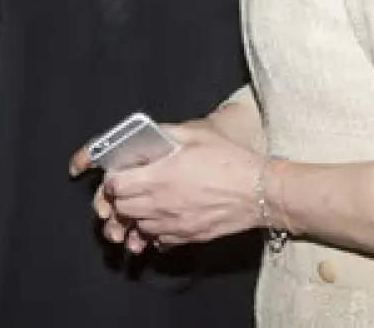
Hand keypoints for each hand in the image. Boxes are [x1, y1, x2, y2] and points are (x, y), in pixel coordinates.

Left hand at [72, 121, 264, 251]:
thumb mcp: (196, 134)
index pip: (116, 186)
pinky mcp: (187, 237)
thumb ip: (166, 133)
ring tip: (147, 202)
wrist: (259, 191)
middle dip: (120, 198)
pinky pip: (158, 240)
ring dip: (136, 216)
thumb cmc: (230, 160)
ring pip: (138, 227)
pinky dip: (154, 231)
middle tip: (131, 186)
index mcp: (158, 177)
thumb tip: (147, 134)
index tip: (120, 173)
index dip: (113, 179)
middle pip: (122, 209)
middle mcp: (160, 205)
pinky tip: (163, 218)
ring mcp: (173, 225)